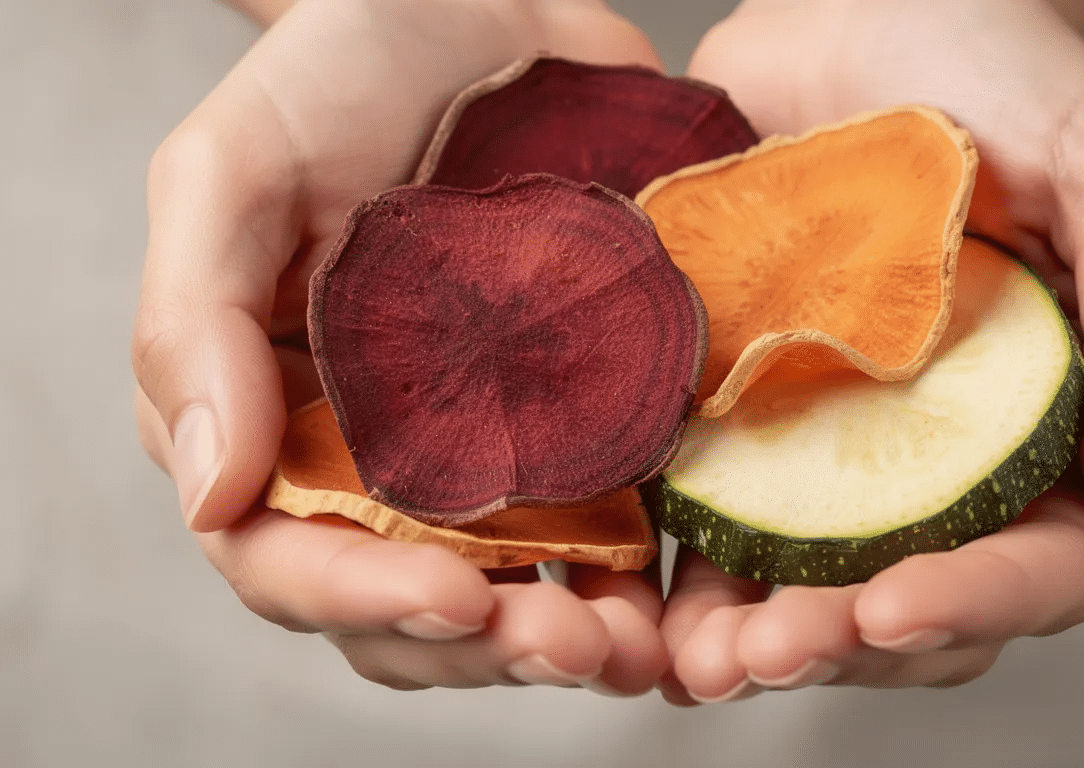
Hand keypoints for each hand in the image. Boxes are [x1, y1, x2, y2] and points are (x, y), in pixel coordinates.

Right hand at [132, 0, 667, 692]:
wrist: (481, 12)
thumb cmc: (341, 71)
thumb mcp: (231, 168)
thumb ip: (195, 326)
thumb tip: (209, 499)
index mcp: (271, 418)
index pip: (287, 557)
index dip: (361, 600)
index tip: (456, 600)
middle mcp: (376, 456)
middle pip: (411, 604)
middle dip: (487, 645)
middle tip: (574, 648)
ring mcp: (485, 446)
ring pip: (514, 590)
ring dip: (572, 641)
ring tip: (641, 649)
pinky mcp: (578, 420)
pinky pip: (608, 528)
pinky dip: (641, 581)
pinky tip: (683, 599)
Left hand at [657, 0, 1083, 702]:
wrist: (853, 2)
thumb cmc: (998, 66)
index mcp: (1053, 420)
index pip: (1045, 559)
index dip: (975, 602)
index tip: (890, 609)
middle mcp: (944, 452)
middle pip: (914, 601)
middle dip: (843, 645)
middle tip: (765, 655)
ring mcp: (837, 440)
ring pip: (808, 585)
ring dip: (752, 639)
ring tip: (694, 661)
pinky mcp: (744, 410)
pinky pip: (714, 516)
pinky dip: (679, 576)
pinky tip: (643, 606)